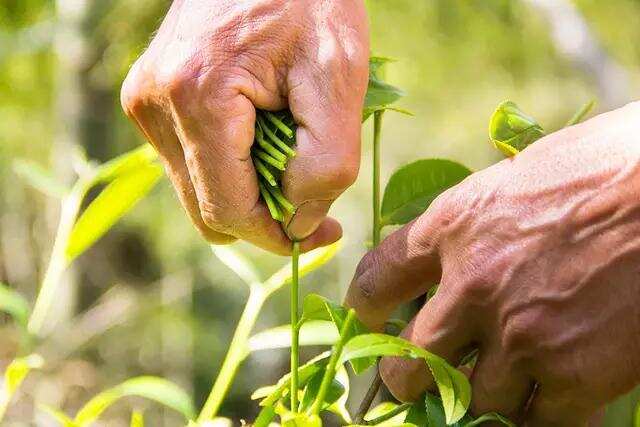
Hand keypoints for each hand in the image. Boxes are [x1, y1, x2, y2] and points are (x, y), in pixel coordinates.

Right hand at [120, 0, 368, 253]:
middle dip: (264, 216)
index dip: (277, 238)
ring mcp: (147, 101)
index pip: (227, 211)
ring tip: (289, 146)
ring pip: (199, 188)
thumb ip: (326, 165)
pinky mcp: (152, 97)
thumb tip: (299, 224)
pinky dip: (231, 165)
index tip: (322, 233)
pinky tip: (264, 132)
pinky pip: (193, 160)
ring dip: (249, 188)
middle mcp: (155, 105)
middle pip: (208, 208)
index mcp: (196, 100)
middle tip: (314, 197)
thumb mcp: (339, 78)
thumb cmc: (312, 0)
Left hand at [346, 102, 639, 425]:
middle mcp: (474, 284)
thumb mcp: (512, 181)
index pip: (377, 279)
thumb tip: (444, 258)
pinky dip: (532, 414)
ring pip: (468, 400)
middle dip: (406, 377)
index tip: (369, 322)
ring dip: (475, 398)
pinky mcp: (573, 374)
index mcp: (452, 227)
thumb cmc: (599, 167)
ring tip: (488, 387)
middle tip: (414, 380)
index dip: (365, 309)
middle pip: (409, 361)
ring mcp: (521, 334)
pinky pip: (531, 419)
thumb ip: (471, 228)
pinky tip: (544, 395)